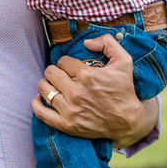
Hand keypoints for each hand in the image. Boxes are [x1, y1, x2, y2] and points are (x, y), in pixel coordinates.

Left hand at [32, 34, 157, 148]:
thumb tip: (86, 42)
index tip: (72, 68)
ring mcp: (70, 110)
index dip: (66, 62)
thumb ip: (108, 43)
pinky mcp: (66, 124)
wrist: (129, 121)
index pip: (62, 61)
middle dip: (55, 71)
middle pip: (50, 73)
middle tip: (62, 75)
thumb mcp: (124, 61)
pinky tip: (40, 98)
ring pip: (44, 89)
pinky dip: (36, 103)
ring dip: (46, 84)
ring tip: (53, 85)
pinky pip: (41, 112)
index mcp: (87, 75)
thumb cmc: (125, 90)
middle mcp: (76, 92)